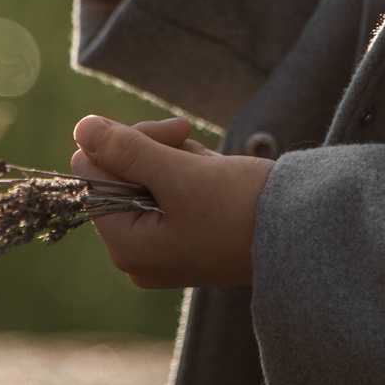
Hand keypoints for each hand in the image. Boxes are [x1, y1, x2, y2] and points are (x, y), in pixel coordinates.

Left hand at [73, 115, 272, 289]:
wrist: (303, 232)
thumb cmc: (242, 208)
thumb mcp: (180, 173)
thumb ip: (127, 150)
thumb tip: (81, 128)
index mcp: (127, 248)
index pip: (94, 176)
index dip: (126, 145)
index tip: (169, 135)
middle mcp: (137, 255)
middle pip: (118, 177)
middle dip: (155, 150)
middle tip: (190, 136)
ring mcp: (161, 248)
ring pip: (145, 178)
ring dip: (176, 158)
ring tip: (211, 166)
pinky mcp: (184, 237)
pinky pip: (168, 191)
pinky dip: (189, 172)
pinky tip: (215, 173)